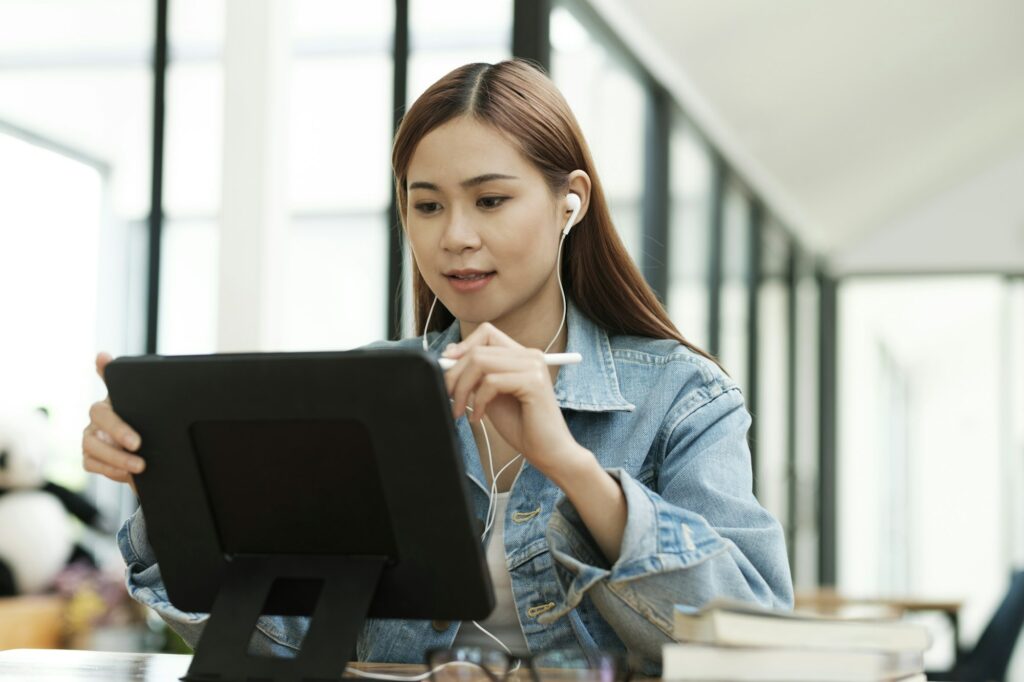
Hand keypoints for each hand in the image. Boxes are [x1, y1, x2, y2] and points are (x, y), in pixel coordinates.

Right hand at [82, 352, 142, 493]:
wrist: (154, 463)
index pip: (109, 380)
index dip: (104, 368)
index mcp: (115, 401)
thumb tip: (131, 364)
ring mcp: (91, 437)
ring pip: (92, 445)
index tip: (104, 357)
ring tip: (140, 466)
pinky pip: (92, 463)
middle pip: (99, 416)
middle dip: (118, 430)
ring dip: (116, 457)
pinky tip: (127, 474)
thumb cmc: (152, 434)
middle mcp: (99, 417)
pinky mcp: (90, 458)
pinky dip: (110, 469)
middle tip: (138, 444)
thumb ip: (153, 395)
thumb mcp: (158, 416)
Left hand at [443, 323, 587, 478]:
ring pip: (480, 362)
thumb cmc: (521, 426)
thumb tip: (450, 354)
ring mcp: (533, 366)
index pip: (486, 333)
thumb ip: (476, 374)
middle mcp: (530, 355)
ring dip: (462, 388)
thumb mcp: (491, 395)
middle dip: (454, 374)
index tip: (447, 366)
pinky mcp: (534, 381)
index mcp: (521, 356)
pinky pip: (491, 382)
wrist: (548, 451)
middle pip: (477, 349)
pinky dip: (477, 401)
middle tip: (448, 396)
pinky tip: (478, 416)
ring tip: (460, 409)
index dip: (463, 346)